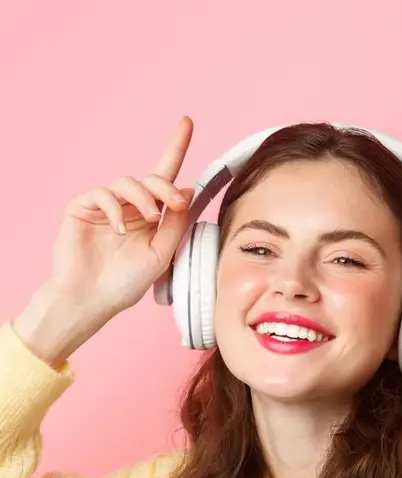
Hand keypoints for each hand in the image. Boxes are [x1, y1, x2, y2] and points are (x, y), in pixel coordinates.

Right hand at [43, 115, 195, 319]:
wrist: (92, 299)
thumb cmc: (126, 282)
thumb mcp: (162, 252)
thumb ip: (175, 222)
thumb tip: (185, 189)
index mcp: (152, 215)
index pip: (166, 176)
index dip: (176, 147)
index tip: (187, 122)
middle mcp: (130, 205)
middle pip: (152, 178)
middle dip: (166, 188)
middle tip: (176, 205)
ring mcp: (105, 205)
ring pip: (128, 182)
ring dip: (144, 197)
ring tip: (149, 218)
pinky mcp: (82, 206)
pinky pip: (102, 194)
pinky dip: (115, 207)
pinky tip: (121, 226)